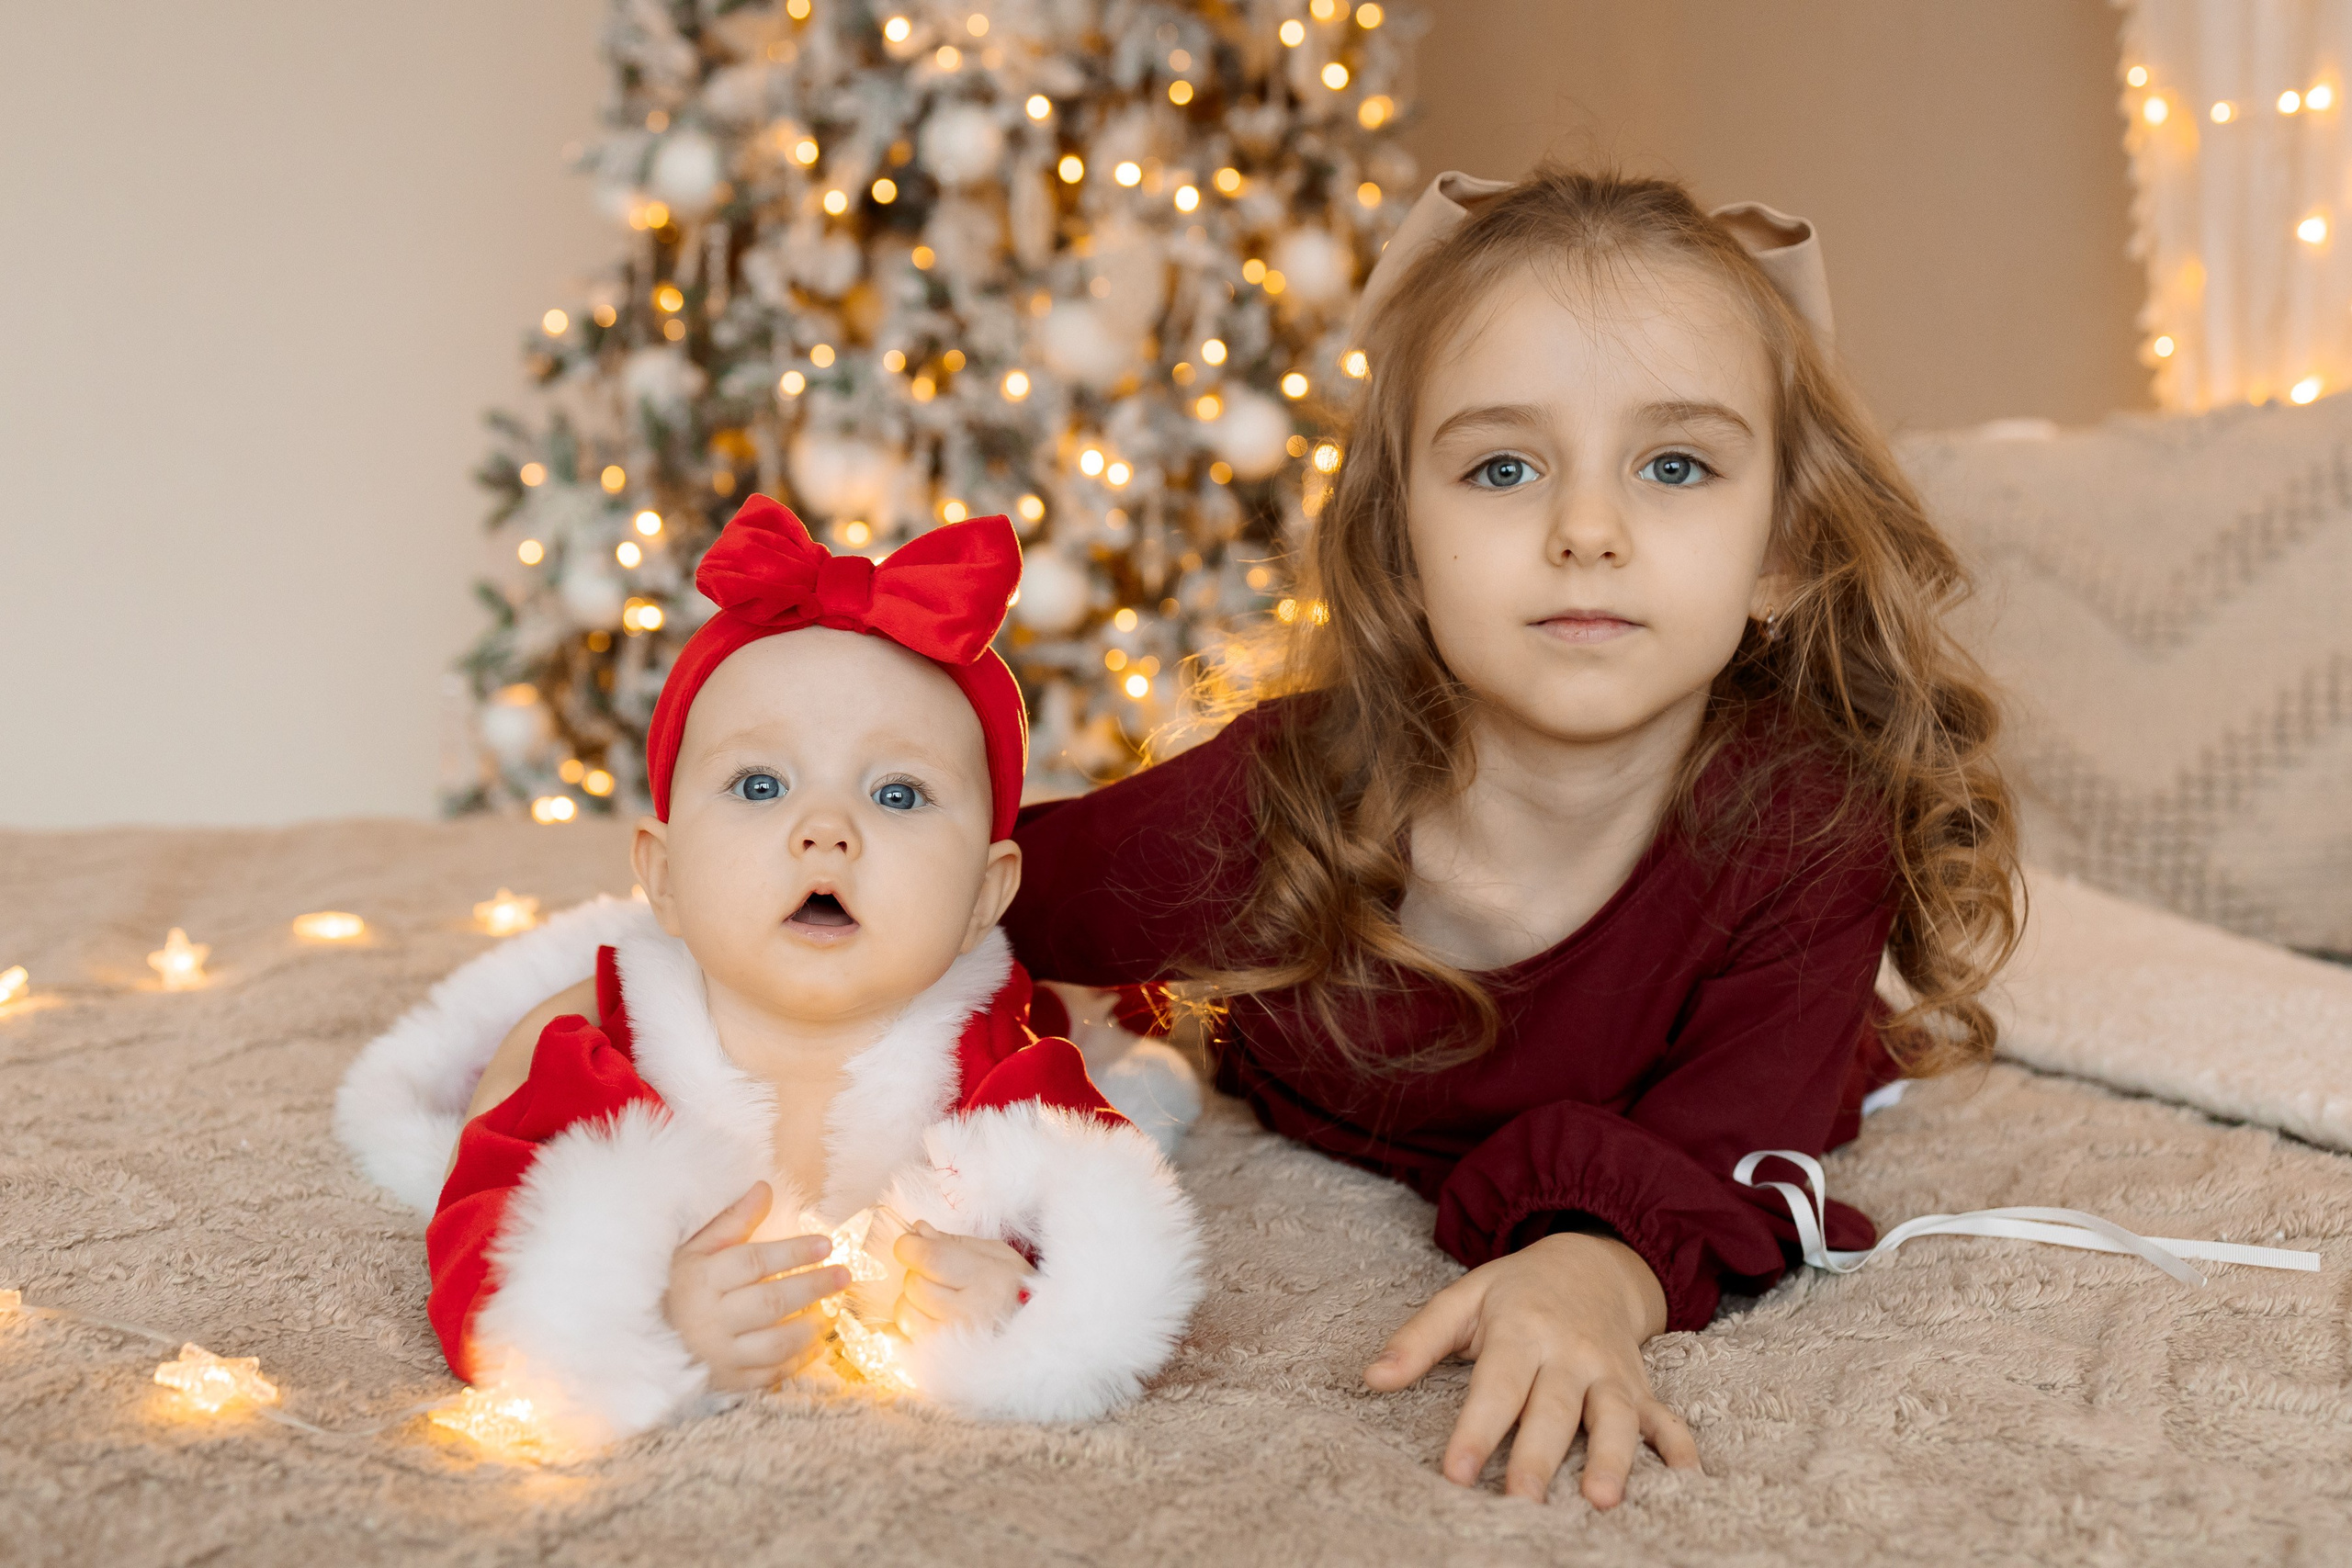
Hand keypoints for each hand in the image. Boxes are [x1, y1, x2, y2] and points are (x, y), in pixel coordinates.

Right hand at [664, 1182, 849, 1391]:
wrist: (645, 1339)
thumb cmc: (679, 1286)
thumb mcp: (696, 1249)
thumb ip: (733, 1221)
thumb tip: (764, 1188)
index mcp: (702, 1279)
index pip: (754, 1262)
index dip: (793, 1252)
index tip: (826, 1244)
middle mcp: (710, 1319)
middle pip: (771, 1302)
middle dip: (813, 1287)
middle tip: (844, 1275)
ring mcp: (719, 1355)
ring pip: (775, 1343)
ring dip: (810, 1327)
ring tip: (831, 1311)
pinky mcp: (727, 1381)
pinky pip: (770, 1374)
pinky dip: (798, 1360)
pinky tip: (818, 1344)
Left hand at [891, 1220, 1033, 1338]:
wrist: (1035, 1336)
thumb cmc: (1015, 1288)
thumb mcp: (995, 1254)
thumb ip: (953, 1241)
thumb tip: (917, 1230)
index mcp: (984, 1278)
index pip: (929, 1258)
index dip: (909, 1246)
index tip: (910, 1244)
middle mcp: (968, 1312)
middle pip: (913, 1284)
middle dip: (915, 1273)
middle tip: (935, 1274)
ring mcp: (954, 1341)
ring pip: (904, 1313)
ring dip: (912, 1301)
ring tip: (935, 1299)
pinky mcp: (942, 1361)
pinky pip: (904, 1339)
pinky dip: (908, 1325)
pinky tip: (927, 1318)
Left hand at [1363, 1232, 1699, 1507]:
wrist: (1589, 1263)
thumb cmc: (1515, 1293)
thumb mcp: (1463, 1300)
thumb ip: (1418, 1339)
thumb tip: (1372, 1378)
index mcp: (1521, 1329)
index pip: (1496, 1385)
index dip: (1476, 1429)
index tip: (1455, 1472)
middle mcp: (1570, 1351)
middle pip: (1555, 1408)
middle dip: (1540, 1456)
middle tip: (1522, 1502)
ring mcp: (1611, 1370)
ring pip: (1616, 1416)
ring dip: (1613, 1456)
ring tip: (1601, 1499)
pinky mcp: (1640, 1386)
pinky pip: (1665, 1416)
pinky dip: (1678, 1445)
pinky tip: (1685, 1478)